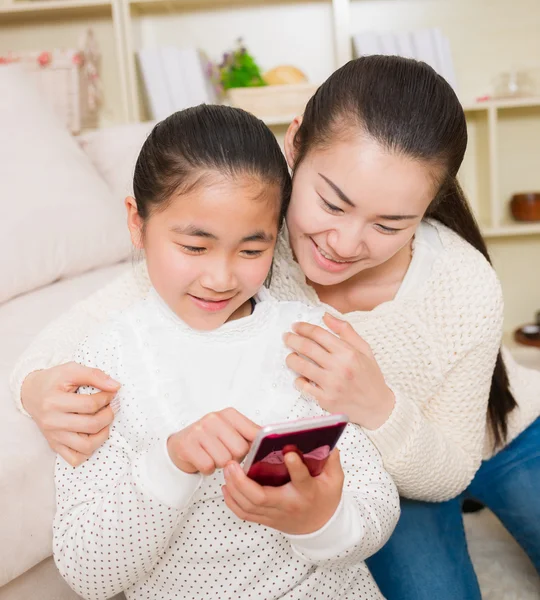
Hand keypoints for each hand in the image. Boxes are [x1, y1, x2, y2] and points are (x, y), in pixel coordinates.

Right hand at [21, 362, 120, 466]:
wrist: (32, 393)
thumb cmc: (54, 380)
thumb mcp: (71, 370)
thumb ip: (95, 375)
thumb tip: (116, 387)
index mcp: (54, 401)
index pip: (90, 404)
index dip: (107, 397)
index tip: (111, 392)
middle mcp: (52, 422)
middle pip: (91, 425)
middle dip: (109, 415)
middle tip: (111, 406)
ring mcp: (53, 436)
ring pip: (86, 446)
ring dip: (103, 434)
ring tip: (104, 422)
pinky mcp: (55, 445)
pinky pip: (75, 459)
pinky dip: (89, 450)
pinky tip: (92, 435)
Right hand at [167, 408, 259, 475]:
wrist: (180, 445)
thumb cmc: (210, 440)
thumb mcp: (231, 432)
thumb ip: (249, 436)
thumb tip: (272, 443)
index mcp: (229, 414)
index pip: (254, 433)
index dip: (253, 448)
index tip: (251, 453)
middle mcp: (214, 418)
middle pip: (240, 450)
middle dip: (234, 458)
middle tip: (225, 454)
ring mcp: (199, 430)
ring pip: (224, 460)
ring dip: (219, 465)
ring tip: (212, 456)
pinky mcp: (187, 445)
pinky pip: (208, 466)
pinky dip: (207, 469)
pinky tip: (203, 460)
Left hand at [222, 448, 343, 534]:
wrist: (321, 527)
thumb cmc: (325, 499)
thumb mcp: (334, 480)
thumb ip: (331, 461)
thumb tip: (329, 442)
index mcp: (307, 492)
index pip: (301, 480)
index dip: (296, 467)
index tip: (288, 453)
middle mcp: (288, 504)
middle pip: (261, 498)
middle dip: (243, 481)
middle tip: (232, 463)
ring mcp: (275, 514)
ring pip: (249, 507)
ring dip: (234, 489)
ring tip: (227, 470)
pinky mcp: (266, 520)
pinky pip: (245, 514)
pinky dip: (232, 502)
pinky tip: (227, 487)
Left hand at [284, 313, 394, 429]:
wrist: (377, 406)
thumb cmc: (369, 376)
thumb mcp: (364, 349)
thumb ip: (345, 331)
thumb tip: (326, 316)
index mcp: (348, 352)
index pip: (319, 334)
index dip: (304, 328)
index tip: (295, 326)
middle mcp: (339, 367)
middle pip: (307, 347)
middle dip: (292, 339)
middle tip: (286, 337)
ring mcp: (331, 384)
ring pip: (301, 366)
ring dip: (291, 358)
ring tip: (291, 356)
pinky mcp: (325, 399)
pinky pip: (303, 386)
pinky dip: (298, 379)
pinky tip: (300, 376)